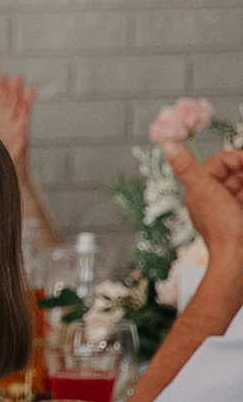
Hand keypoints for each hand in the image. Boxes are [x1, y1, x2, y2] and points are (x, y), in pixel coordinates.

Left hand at [0, 75, 36, 168]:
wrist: (10, 176)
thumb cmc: (1, 157)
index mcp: (5, 124)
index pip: (4, 103)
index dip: (3, 90)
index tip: (2, 76)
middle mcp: (13, 126)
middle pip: (14, 105)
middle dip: (16, 91)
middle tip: (18, 76)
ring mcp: (19, 134)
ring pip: (23, 115)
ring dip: (26, 102)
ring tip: (30, 89)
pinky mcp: (22, 145)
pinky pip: (24, 132)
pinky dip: (25, 124)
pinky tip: (27, 116)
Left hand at [165, 142, 242, 265]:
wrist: (237, 257)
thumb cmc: (221, 226)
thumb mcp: (204, 191)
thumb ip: (186, 167)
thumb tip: (167, 144)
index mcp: (200, 189)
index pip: (221, 161)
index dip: (238, 157)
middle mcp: (213, 196)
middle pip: (236, 172)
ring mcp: (229, 206)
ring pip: (242, 184)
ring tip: (242, 201)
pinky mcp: (238, 215)